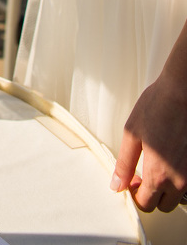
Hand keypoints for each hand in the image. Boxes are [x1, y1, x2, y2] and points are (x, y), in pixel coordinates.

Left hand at [111, 70, 186, 211]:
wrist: (182, 92)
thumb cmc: (157, 107)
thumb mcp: (132, 134)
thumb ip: (124, 164)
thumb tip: (116, 185)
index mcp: (158, 174)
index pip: (145, 204)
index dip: (134, 194)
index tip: (131, 179)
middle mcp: (179, 180)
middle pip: (163, 205)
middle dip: (151, 195)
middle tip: (142, 174)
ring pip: (177, 197)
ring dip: (166, 189)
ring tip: (157, 167)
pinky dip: (179, 180)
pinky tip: (170, 161)